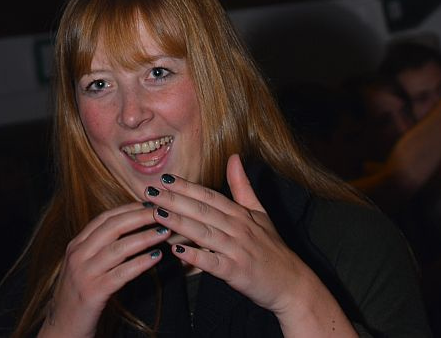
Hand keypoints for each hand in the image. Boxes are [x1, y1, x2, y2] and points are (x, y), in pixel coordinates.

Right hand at [42, 201, 167, 337]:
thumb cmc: (77, 296)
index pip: (104, 218)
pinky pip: (121, 273)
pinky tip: (155, 257)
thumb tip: (129, 231)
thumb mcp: (83, 266)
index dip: (128, 208)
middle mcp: (78, 255)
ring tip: (163, 232)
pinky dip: (140, 263)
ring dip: (144, 238)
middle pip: (112, 228)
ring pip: (118, 248)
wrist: (61, 327)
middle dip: (139, 217)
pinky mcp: (93, 292)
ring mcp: (84, 273)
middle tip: (160, 212)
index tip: (148, 204)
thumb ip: (99, 248)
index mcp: (76, 245)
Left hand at [145, 155, 316, 315]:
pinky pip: (212, 263)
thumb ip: (242, 187)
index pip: (210, 196)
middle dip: (175, 200)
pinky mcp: (237, 272)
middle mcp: (239, 228)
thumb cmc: (272, 248)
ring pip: (204, 233)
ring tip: (157, 214)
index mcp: (241, 214)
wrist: (291, 283)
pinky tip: (176, 251)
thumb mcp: (260, 213)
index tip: (164, 179)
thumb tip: (234, 157)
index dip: (187, 187)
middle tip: (150, 192)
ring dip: (179, 223)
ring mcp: (237, 250)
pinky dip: (195, 257)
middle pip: (203, 211)